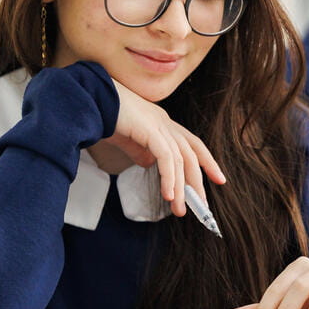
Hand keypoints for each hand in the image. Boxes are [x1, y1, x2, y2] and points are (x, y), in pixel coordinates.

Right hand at [105, 80, 225, 215]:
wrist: (90, 99)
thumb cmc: (105, 116)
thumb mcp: (128, 139)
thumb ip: (141, 151)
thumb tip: (150, 164)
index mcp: (162, 122)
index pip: (192, 144)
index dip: (207, 161)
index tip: (218, 179)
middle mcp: (165, 122)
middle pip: (191, 154)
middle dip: (197, 182)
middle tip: (200, 206)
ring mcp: (160, 124)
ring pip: (180, 160)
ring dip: (180, 188)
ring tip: (178, 209)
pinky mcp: (150, 130)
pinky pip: (166, 158)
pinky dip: (169, 178)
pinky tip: (168, 195)